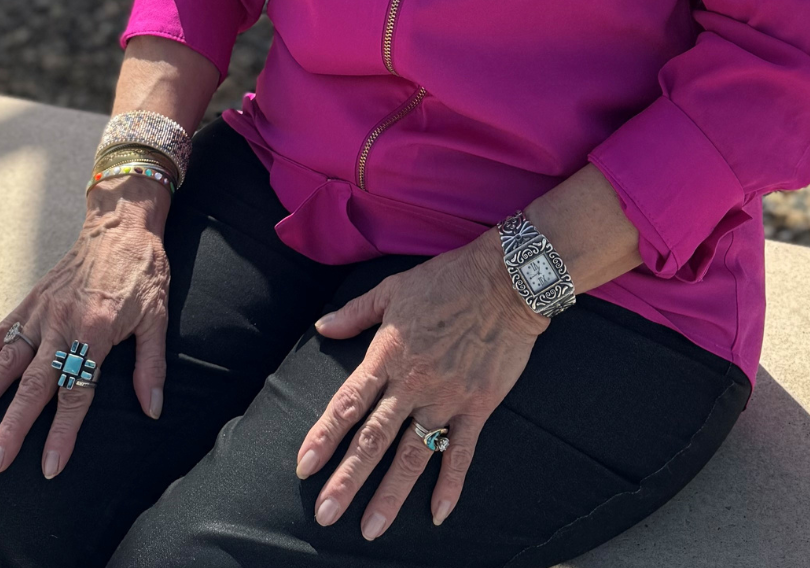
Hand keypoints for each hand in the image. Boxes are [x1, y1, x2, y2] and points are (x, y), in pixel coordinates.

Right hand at [0, 177, 170, 478]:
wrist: (121, 223)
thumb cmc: (142, 271)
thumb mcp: (157, 316)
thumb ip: (150, 365)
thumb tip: (152, 409)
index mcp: (95, 332)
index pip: (76, 392)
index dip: (63, 433)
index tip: (50, 467)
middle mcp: (62, 324)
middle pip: (34, 385)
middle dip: (14, 427)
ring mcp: (42, 311)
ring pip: (8, 361)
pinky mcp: (32, 299)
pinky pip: (1, 329)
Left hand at [296, 230, 547, 537]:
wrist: (505, 281)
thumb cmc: (446, 280)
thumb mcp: (393, 289)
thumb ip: (355, 313)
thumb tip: (321, 327)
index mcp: (388, 354)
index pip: (348, 403)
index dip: (324, 436)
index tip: (304, 466)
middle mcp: (412, 383)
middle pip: (373, 438)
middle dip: (348, 479)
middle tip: (326, 514)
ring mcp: (446, 398)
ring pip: (412, 455)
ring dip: (390, 494)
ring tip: (371, 529)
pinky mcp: (477, 406)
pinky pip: (461, 452)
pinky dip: (450, 485)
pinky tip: (437, 515)